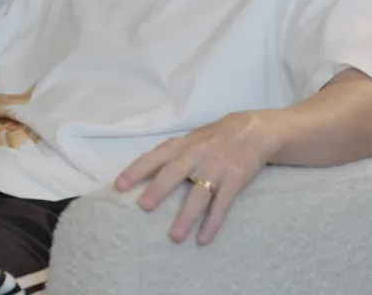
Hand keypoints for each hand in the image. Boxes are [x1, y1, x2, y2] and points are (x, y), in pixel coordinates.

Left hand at [113, 111, 281, 245]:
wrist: (252, 131)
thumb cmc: (211, 140)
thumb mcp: (188, 140)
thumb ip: (169, 156)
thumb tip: (140, 177)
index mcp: (180, 146)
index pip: (154, 157)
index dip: (136, 171)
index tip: (120, 186)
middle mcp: (196, 156)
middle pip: (174, 173)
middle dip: (159, 190)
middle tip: (144, 207)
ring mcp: (216, 169)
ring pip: (199, 194)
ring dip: (187, 216)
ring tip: (175, 237)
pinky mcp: (235, 181)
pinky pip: (222, 204)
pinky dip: (212, 223)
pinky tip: (203, 239)